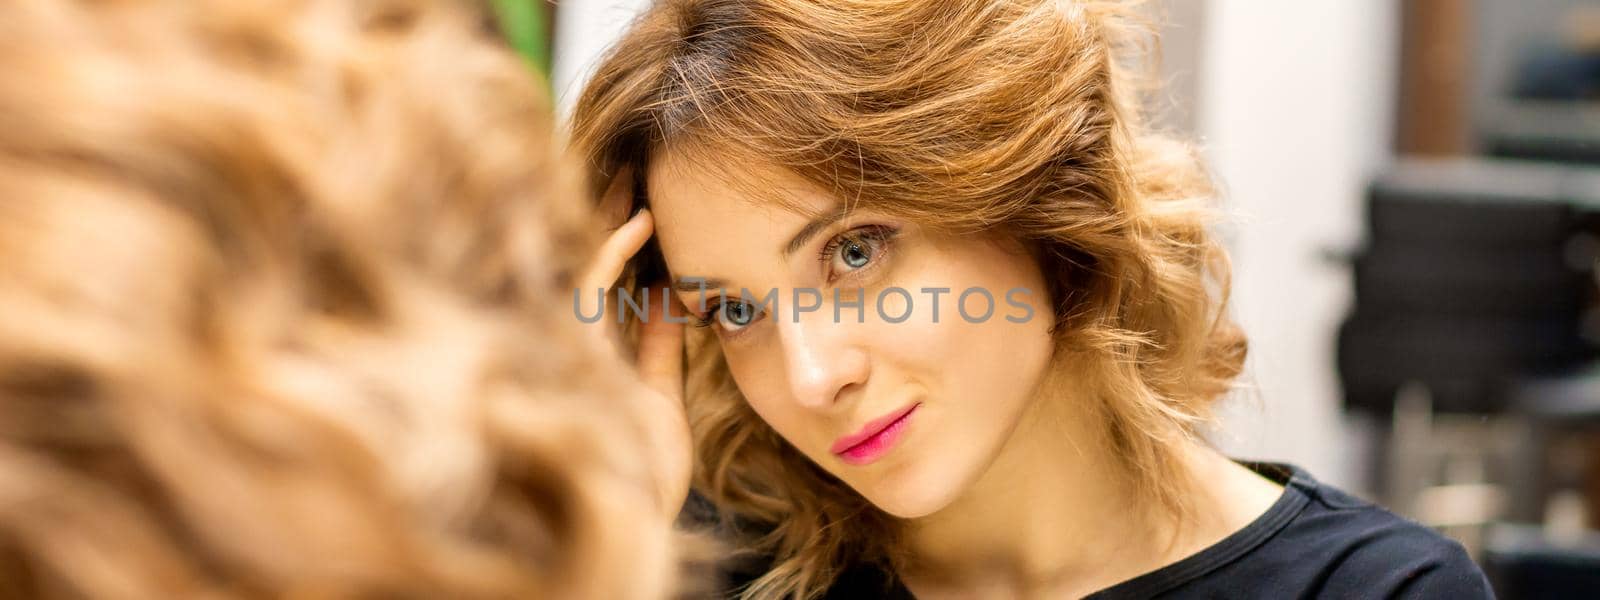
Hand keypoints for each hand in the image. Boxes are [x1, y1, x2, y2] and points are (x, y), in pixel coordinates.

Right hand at [576, 169, 691, 515]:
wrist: (635, 524)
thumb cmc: (645, 472)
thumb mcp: (661, 396)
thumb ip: (660, 346)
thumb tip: (675, 292)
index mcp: (598, 353)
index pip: (607, 283)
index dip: (622, 239)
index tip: (646, 196)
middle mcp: (579, 347)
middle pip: (590, 268)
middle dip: (607, 218)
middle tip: (633, 168)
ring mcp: (574, 350)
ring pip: (585, 270)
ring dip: (609, 222)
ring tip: (636, 178)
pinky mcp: (580, 359)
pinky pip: (591, 295)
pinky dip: (614, 255)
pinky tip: (640, 223)